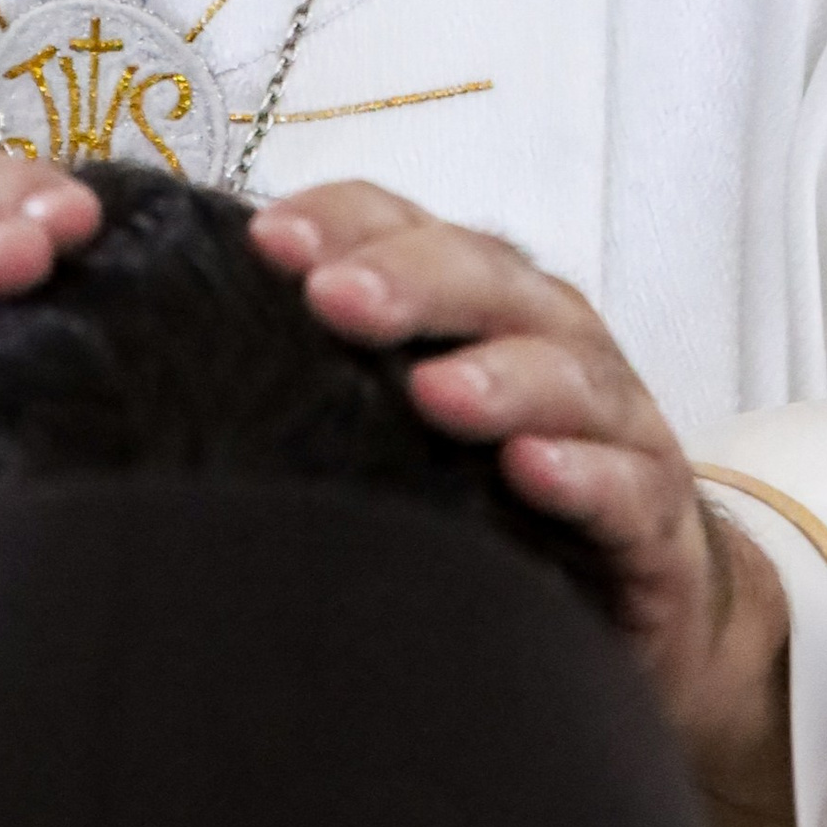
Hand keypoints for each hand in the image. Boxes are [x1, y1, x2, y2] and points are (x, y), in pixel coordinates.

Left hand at [249, 183, 791, 826]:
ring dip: (499, 376)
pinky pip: (626, 484)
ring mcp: (610, 423)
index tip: (267, 242)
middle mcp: (547, 338)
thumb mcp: (403, 427)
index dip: (343, 220)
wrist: (646, 606)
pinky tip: (534, 472)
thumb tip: (174, 362)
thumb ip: (323, 382)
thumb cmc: (497, 498)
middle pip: (487, 281)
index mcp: (475, 301)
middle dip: (412, 280)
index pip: (403, 226)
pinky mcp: (653, 517)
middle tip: (335, 298)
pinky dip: (584, 473)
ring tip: (434, 392)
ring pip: (564, 373)